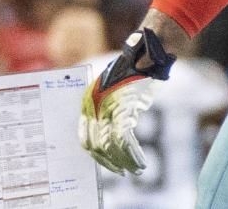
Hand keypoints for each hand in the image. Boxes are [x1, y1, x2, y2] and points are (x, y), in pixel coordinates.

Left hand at [78, 28, 174, 174]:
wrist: (143, 55)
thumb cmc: (128, 75)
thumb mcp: (109, 92)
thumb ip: (104, 112)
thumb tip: (105, 140)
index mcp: (87, 102)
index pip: (84, 138)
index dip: (96, 156)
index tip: (108, 164)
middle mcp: (94, 106)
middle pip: (96, 145)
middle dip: (110, 163)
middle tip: (122, 172)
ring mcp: (108, 107)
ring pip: (111, 146)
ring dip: (124, 163)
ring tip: (136, 171)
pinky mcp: (125, 108)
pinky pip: (125, 140)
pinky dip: (133, 155)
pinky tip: (141, 162)